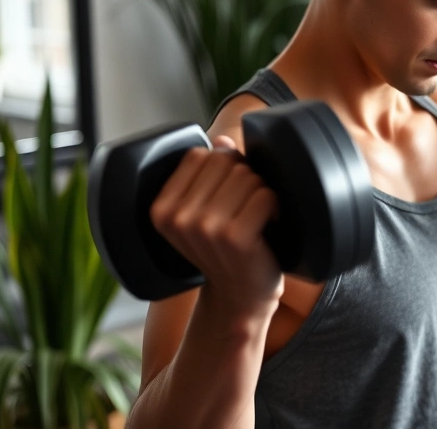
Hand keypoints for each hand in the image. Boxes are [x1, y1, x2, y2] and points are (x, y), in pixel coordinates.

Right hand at [149, 135, 283, 314]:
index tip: (227, 194)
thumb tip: (220, 140)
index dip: (224, 167)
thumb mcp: (205, 212)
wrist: (240, 296)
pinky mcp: (234, 236)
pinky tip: (268, 225)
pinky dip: (274, 207)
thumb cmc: (226, 250)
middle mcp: (178, 217)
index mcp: (162, 207)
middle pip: (226, 162)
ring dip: (260, 193)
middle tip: (245, 209)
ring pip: (248, 176)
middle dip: (244, 179)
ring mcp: (205, 227)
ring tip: (255, 218)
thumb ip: (209, 174)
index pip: (201, 155)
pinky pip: (265, 195)